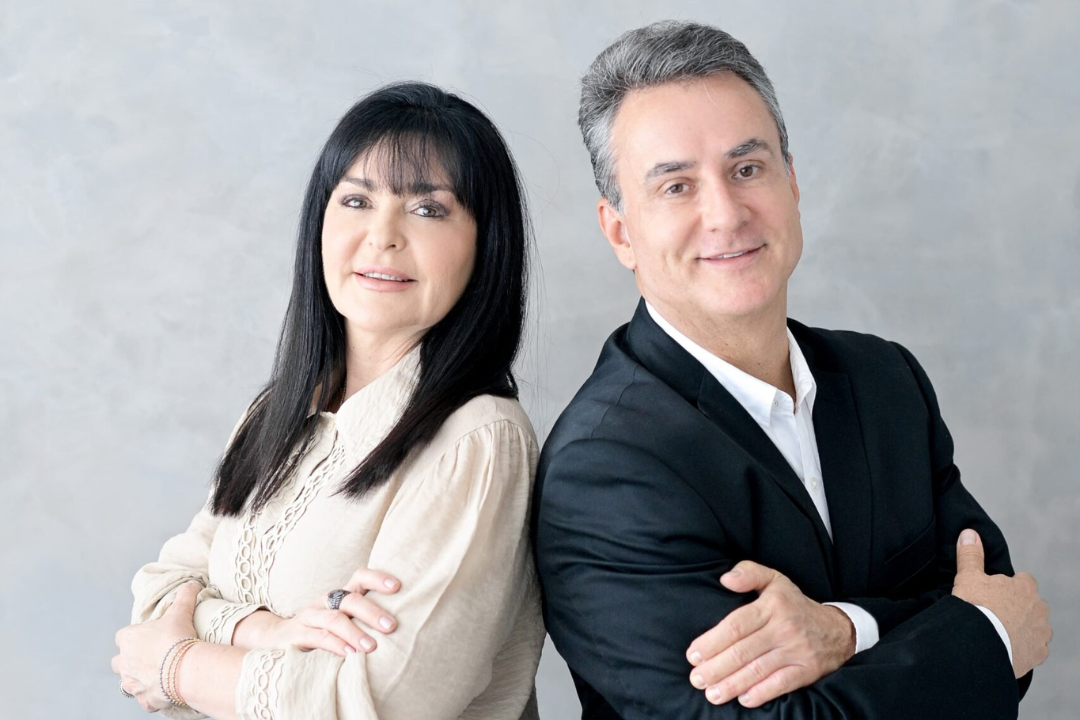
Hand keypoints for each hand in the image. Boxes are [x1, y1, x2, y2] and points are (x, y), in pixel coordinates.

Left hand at [112, 581, 201, 712]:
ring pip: (127, 683)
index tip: (148, 637)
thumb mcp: (181, 611)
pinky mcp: (144, 699)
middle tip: (150, 657)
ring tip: (157, 675)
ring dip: (138, 679)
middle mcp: (125, 662)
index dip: (133, 637)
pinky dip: (151, 696)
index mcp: (129, 640)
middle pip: (118, 662)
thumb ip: (185, 596)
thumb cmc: (178, 638)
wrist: (185, 668)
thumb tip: (192, 583)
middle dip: (129, 661)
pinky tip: (164, 691)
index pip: (122, 637)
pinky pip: (144, 700)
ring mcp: (133, 683)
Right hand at [234, 566, 400, 654]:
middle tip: (391, 626)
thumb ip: (364, 619)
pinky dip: (335, 646)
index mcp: (339, 595)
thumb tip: (405, 625)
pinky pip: (318, 638)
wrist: (276, 639)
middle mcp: (325, 601)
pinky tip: (349, 654)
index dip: (378, 578)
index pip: (360, 577)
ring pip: (334, 619)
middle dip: (372, 612)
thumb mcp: (342, 620)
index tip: (398, 587)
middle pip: (350, 599)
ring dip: (355, 632)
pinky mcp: (297, 635)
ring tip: (371, 647)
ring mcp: (309, 617)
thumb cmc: (322, 630)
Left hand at [685, 561, 854, 707]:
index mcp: (772, 605)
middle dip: (716, 667)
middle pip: (743, 650)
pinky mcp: (807, 671)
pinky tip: (743, 699)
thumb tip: (725, 579)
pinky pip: (781, 684)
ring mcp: (797, 651)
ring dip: (732, 684)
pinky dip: (761, 693)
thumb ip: (748, 574)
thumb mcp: (774, 580)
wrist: (837, 629)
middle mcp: (784, 628)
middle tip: (696, 679)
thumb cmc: (794, 604)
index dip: (712, 641)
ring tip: (712, 694)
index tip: (693, 654)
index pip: (736, 625)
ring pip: (758, 670)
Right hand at [951, 528, 1051, 677]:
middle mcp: (1038, 608)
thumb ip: (971, 555)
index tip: (996, 592)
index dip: (1010, 585)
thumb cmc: (975, 608)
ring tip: (1001, 633)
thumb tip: (969, 533)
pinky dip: (1025, 648)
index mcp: (1024, 587)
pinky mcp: (1038, 653)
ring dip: (1024, 628)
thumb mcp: (967, 577)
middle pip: (1032, 604)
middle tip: (996, 614)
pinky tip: (1008, 648)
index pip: (1024, 580)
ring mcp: (1041, 632)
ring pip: (1036, 626)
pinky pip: (1035, 649)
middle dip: (1019, 607)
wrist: (979, 644)